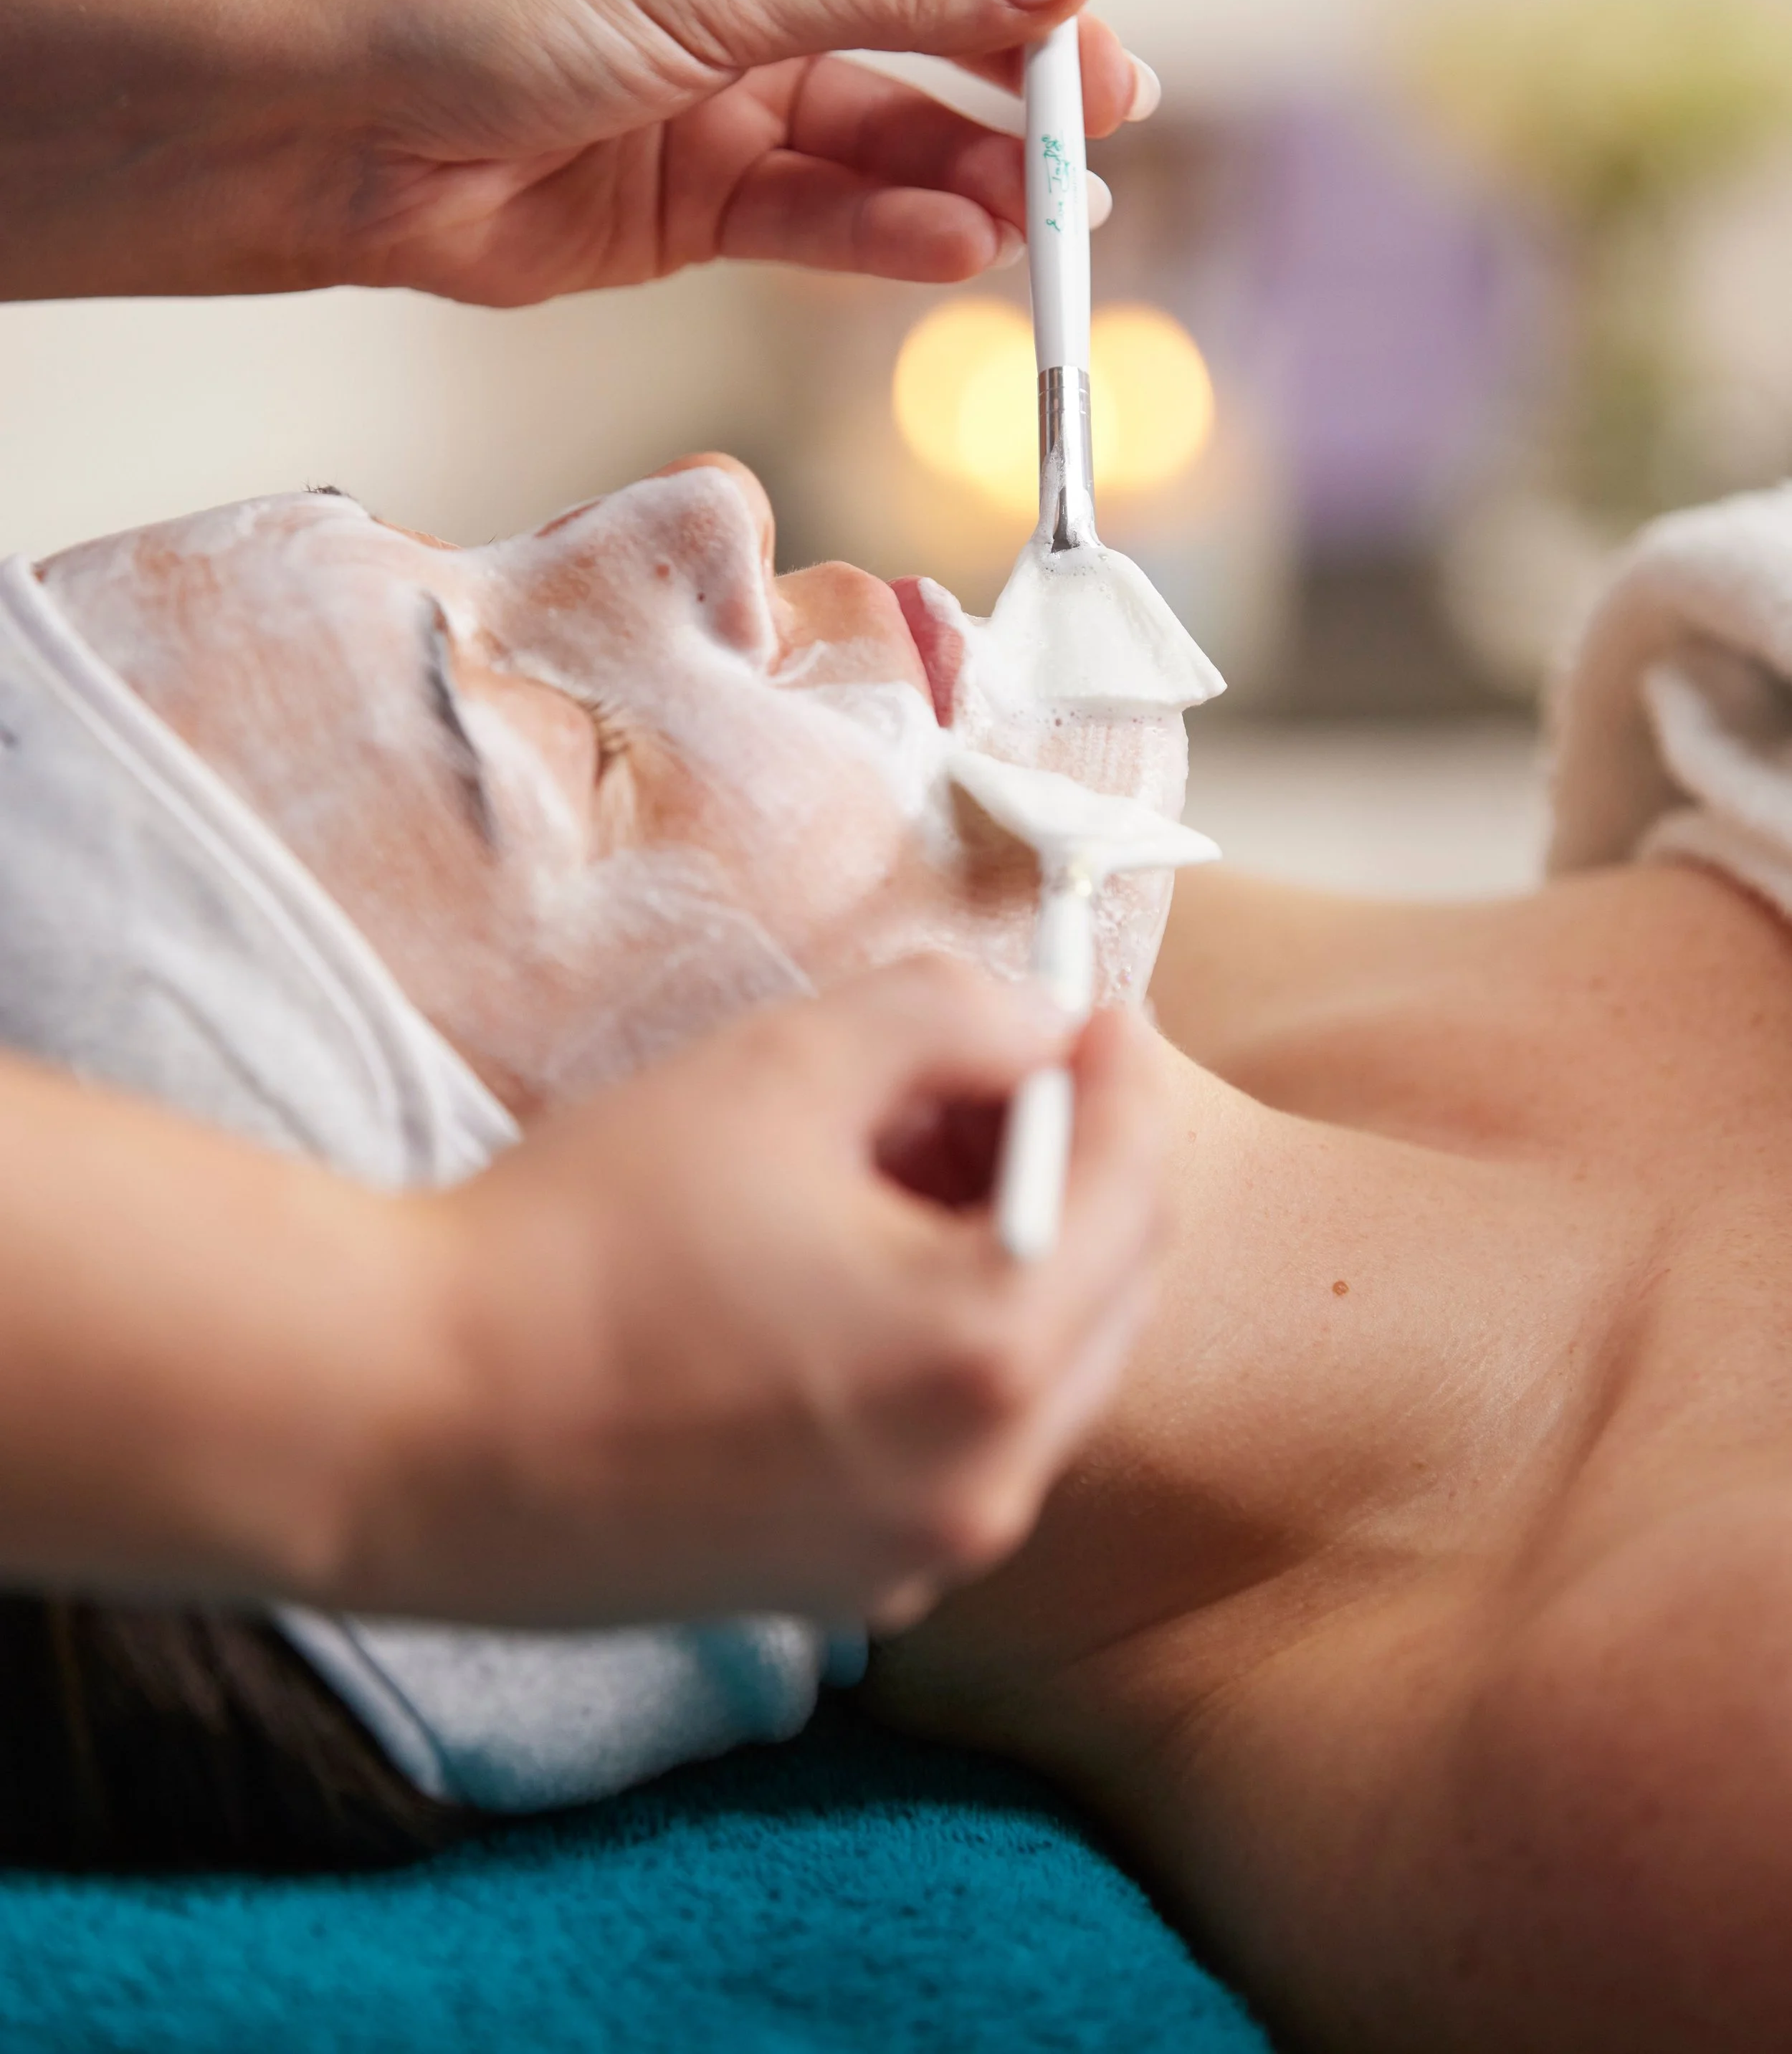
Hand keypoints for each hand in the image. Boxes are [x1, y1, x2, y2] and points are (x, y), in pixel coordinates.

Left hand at [286, 0, 1213, 302]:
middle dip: (1030, 56)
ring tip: (1048, 208)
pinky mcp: (706, 197)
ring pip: (897, 125)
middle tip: (1100, 107)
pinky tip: (953, 246)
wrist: (327, 127)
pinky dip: (892, 233)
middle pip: (943, 1)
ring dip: (976, 165)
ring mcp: (737, 84)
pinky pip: (831, 212)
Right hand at [366, 956, 1168, 1628]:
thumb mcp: (781, 1065)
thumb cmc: (581, 1238)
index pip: (1131, 1188)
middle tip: (973, 1084)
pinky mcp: (840, 1587)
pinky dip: (942, 1353)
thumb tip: (1041, 1034)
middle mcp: (982, 1483)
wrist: (403, 1422)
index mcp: (989, 1354)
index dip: (1118, 1080)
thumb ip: (948, 1017)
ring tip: (885, 1172)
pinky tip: (838, 1282)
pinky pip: (956, 1448)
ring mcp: (913, 1556)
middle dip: (1065, 1170)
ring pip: (1035, 1375)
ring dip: (1006, 1261)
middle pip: (1104, 1290)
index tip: (1096, 1014)